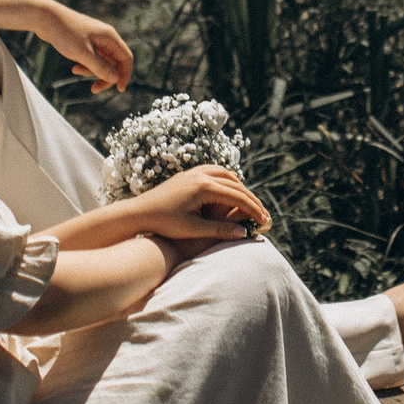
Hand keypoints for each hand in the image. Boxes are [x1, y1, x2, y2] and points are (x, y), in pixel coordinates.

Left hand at [33, 0, 133, 92]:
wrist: (46, 18)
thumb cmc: (65, 32)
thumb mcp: (83, 53)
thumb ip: (100, 67)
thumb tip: (116, 79)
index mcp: (109, 37)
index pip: (126, 58)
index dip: (125, 74)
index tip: (119, 90)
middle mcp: (105, 38)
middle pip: (114, 63)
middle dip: (105, 77)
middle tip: (94, 90)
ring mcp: (95, 40)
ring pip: (102, 62)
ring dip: (92, 71)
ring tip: (76, 71)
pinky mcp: (85, 42)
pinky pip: (91, 58)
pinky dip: (85, 65)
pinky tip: (74, 67)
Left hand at [123, 167, 271, 244]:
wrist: (139, 212)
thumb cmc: (164, 223)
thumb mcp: (193, 229)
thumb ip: (219, 229)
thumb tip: (244, 232)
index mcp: (204, 187)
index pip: (237, 196)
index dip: (253, 209)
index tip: (264, 221)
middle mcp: (201, 175)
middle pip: (235, 184)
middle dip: (251, 199)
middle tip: (262, 214)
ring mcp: (194, 172)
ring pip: (226, 174)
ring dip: (240, 187)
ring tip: (249, 203)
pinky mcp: (188, 174)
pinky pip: (214, 171)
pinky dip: (226, 180)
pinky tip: (229, 190)